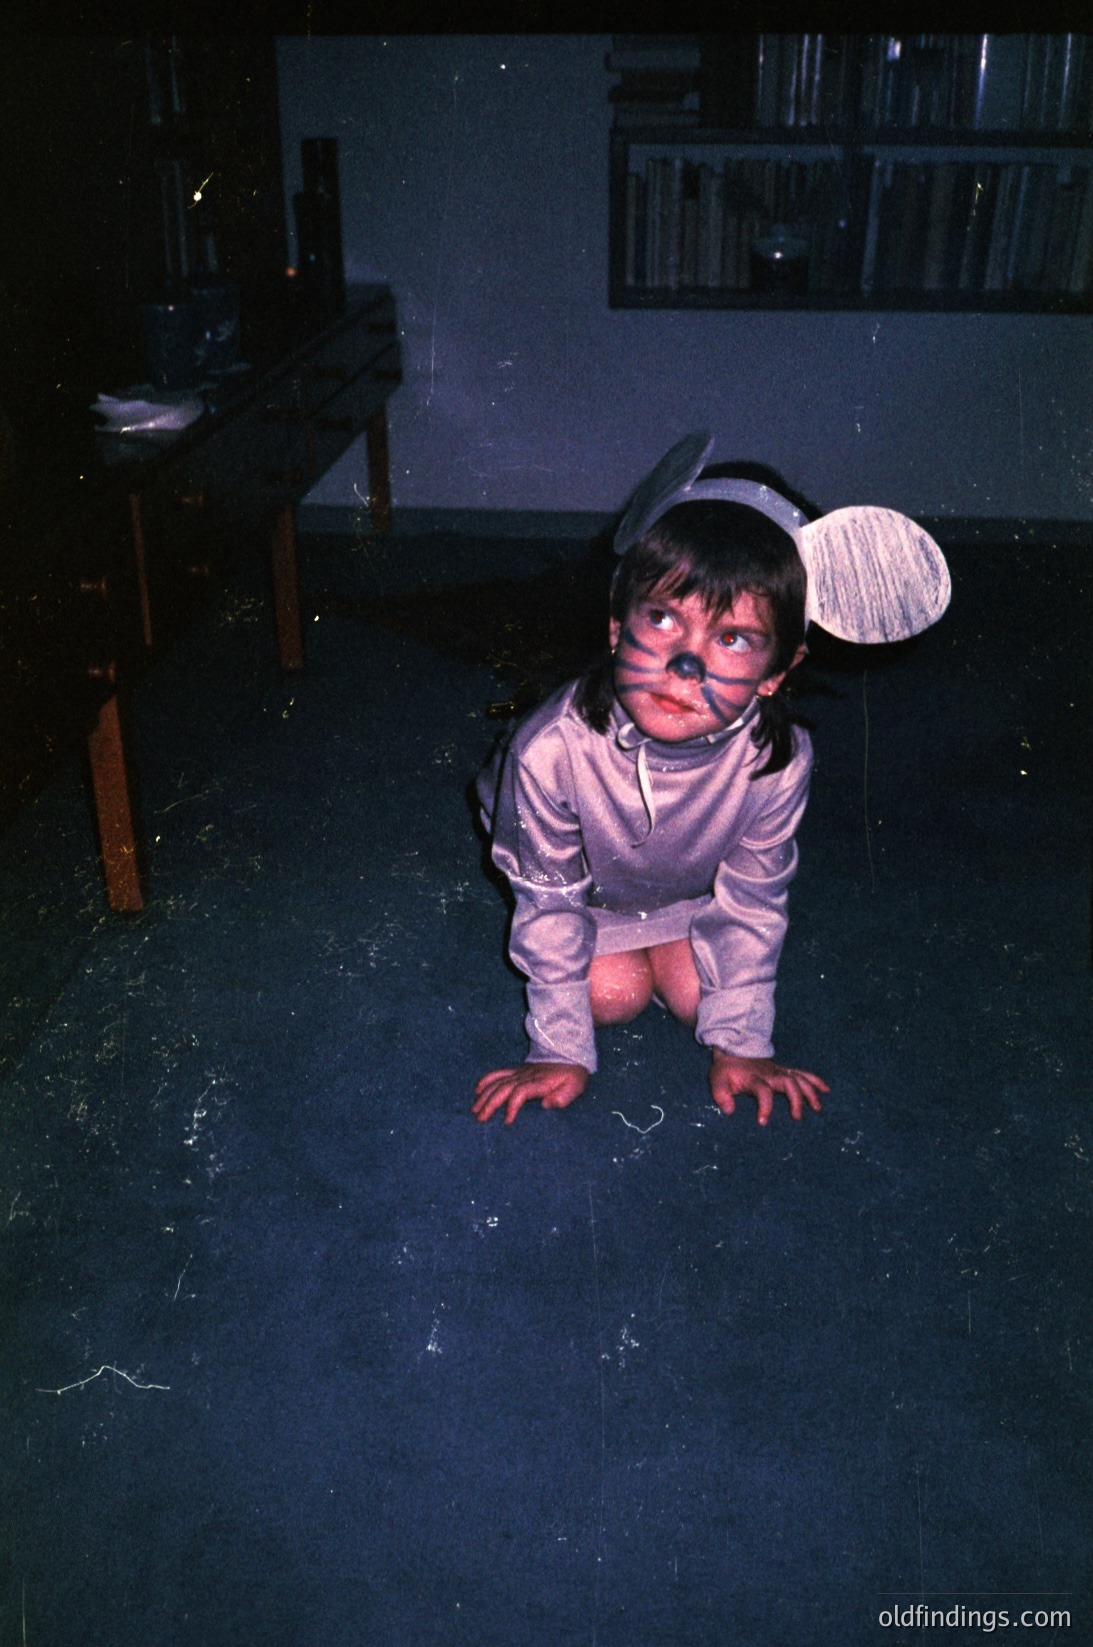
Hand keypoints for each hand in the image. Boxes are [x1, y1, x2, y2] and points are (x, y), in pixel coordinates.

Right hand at [472, 1061, 588, 1125]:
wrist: (569, 1055)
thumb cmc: (572, 1075)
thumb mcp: (575, 1086)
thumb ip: (563, 1097)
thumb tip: (546, 1104)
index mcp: (539, 1082)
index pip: (521, 1093)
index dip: (512, 1106)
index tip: (507, 1121)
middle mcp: (526, 1076)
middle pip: (504, 1088)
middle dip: (490, 1103)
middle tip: (480, 1119)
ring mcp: (519, 1072)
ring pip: (498, 1082)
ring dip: (485, 1095)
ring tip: (475, 1110)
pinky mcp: (516, 1071)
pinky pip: (498, 1073)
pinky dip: (486, 1080)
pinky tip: (477, 1090)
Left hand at [709, 1049, 827, 1125]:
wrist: (733, 1050)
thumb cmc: (727, 1069)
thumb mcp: (717, 1080)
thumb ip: (721, 1095)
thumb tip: (729, 1111)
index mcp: (754, 1078)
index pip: (762, 1090)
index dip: (764, 1106)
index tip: (763, 1122)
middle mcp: (770, 1074)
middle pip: (788, 1083)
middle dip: (795, 1099)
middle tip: (796, 1117)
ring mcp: (779, 1071)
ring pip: (799, 1079)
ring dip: (810, 1092)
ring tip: (817, 1108)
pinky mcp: (784, 1070)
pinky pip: (803, 1073)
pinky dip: (815, 1080)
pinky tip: (826, 1090)